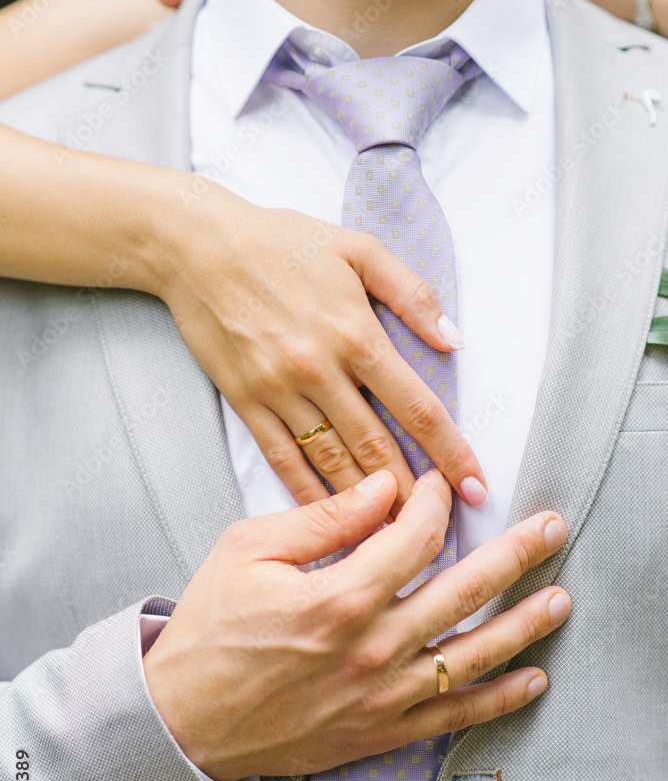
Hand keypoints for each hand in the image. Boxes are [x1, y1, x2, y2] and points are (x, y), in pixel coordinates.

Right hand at [143, 470, 569, 780]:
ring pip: (473, 654)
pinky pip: (452, 716)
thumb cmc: (210, 631)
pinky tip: (531, 679)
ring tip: (560, 598)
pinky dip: (497, 699)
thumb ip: (323, 518)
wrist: (183, 720)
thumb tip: (384, 487)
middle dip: (515, 552)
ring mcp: (381, 694)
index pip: (416, 536)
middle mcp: (372, 646)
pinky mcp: (379, 730)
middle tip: (550, 528)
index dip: (436, 502)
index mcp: (339, 595)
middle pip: (465, 589)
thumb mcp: (247, 551)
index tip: (439, 487)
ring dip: (524, 624)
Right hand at [156, 184, 486, 517]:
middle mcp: (321, 370)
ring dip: (366, 505)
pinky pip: (282, 459)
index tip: (475, 485)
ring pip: (332, 463)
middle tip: (441, 530)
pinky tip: (329, 519)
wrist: (197, 247)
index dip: (451, 453)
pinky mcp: (247, 403)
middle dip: (414, 495)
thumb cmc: (282, 242)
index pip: (418, 408)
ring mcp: (280, 391)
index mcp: (356, 333)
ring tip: (396, 538)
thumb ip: (411, 293)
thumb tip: (453, 340)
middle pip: (378, 449)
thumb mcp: (358, 247)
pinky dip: (308, 492)